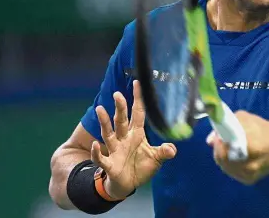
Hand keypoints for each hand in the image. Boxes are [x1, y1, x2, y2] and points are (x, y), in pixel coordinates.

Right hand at [91, 80, 176, 198]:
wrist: (128, 185)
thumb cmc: (141, 167)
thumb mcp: (156, 158)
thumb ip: (164, 151)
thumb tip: (172, 148)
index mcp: (136, 133)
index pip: (138, 112)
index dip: (138, 99)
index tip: (137, 83)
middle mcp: (124, 138)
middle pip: (121, 120)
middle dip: (120, 107)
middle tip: (117, 94)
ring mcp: (116, 150)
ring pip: (108, 133)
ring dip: (104, 122)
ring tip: (100, 109)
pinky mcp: (110, 164)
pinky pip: (101, 158)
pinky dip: (97, 152)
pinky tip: (95, 145)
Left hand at [206, 110, 268, 184]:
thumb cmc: (263, 128)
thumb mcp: (244, 118)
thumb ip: (226, 125)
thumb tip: (209, 139)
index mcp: (250, 145)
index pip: (224, 148)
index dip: (218, 142)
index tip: (218, 135)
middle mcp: (249, 164)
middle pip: (222, 159)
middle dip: (218, 148)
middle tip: (220, 141)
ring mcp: (248, 174)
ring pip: (225, 167)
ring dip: (222, 156)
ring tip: (227, 147)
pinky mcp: (249, 180)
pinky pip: (232, 172)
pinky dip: (229, 164)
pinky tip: (233, 156)